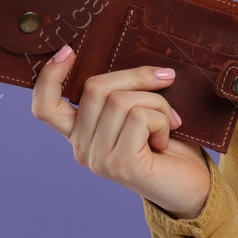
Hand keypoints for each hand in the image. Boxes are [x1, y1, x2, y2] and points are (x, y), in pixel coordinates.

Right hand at [30, 44, 211, 218]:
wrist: (193, 186)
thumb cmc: (170, 144)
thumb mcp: (140, 110)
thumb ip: (123, 92)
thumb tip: (130, 56)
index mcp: (80, 133)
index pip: (45, 106)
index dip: (49, 76)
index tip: (69, 51)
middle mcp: (81, 148)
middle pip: (95, 88)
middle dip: (138, 77)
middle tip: (166, 83)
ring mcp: (98, 159)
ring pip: (120, 100)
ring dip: (157, 102)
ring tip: (169, 122)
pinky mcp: (120, 164)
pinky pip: (139, 117)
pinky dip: (162, 119)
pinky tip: (166, 139)